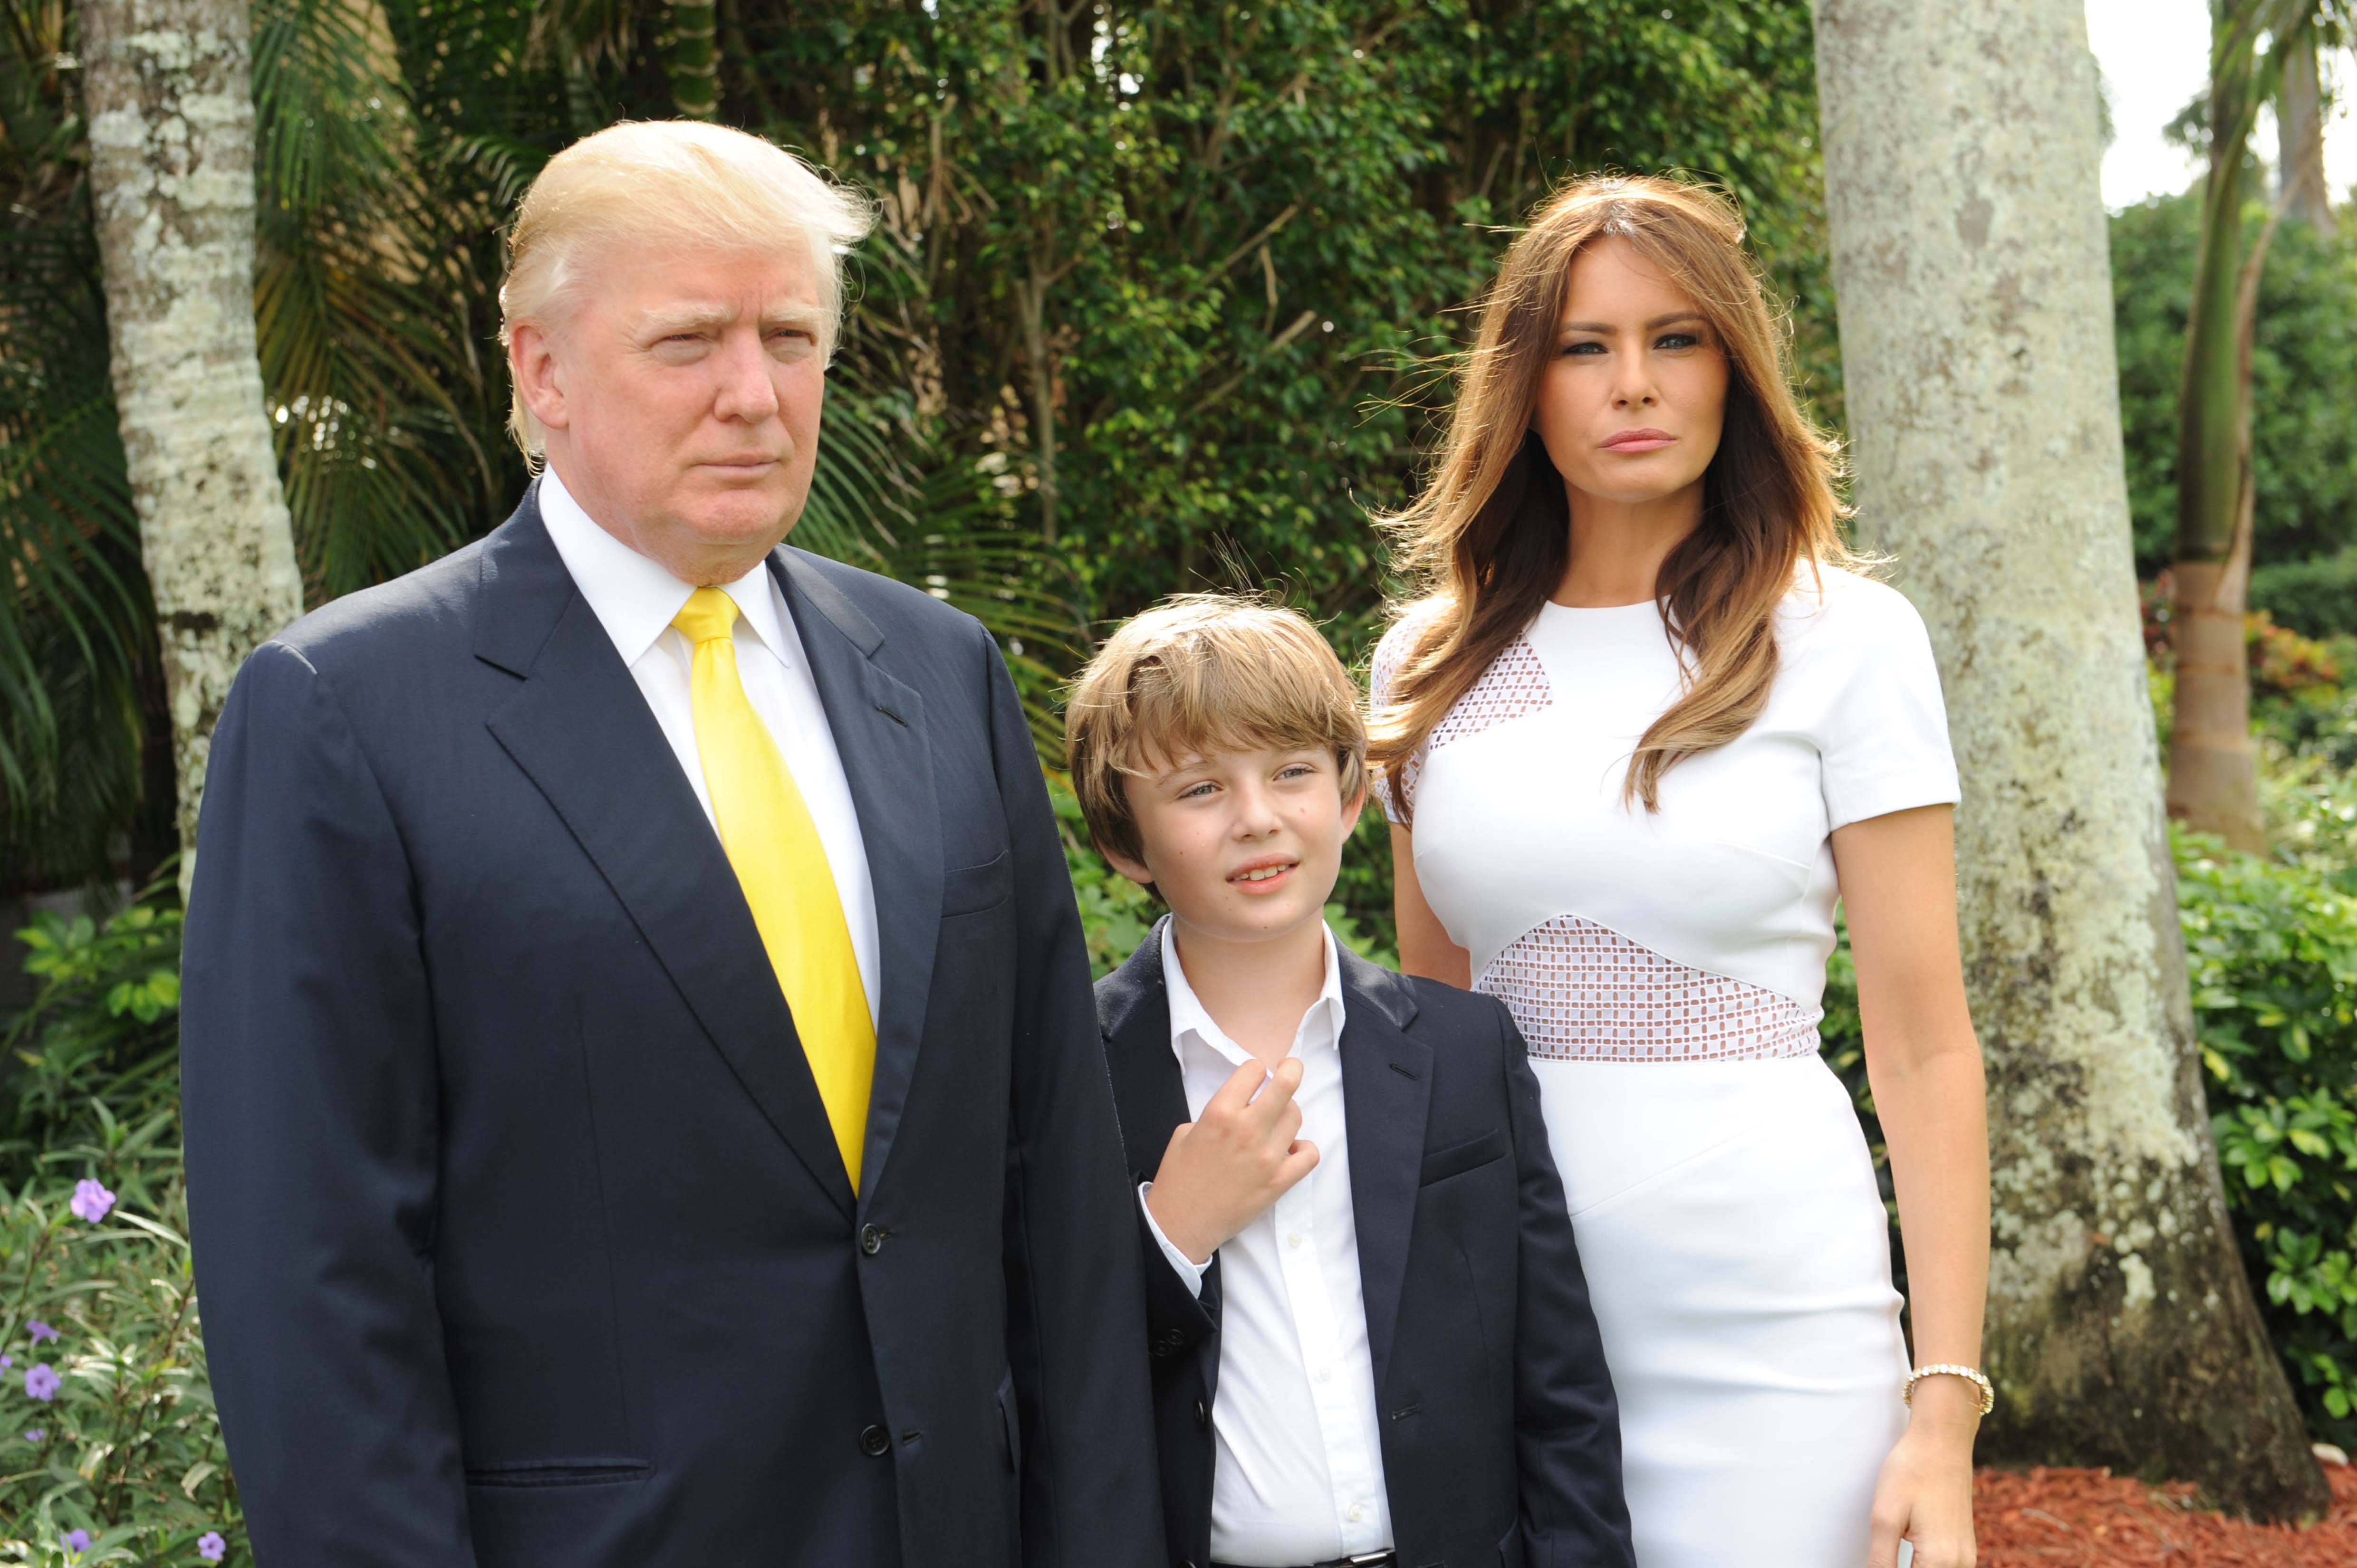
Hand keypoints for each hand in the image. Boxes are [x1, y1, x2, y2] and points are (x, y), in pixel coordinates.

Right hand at [1145, 1058, 1319, 1263]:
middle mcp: (1246, 1129)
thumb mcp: (1186, 1132)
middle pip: (1286, 1085)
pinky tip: (1291, 1150)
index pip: (1253, 1070)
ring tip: (1277, 1123)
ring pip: (1296, 1117)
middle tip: (1290, 1068)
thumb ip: (1215, 1114)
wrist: (1180, 1223)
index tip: (1255, 1077)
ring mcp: (1266, 1156)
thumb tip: (1240, 1107)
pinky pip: (1309, 1155)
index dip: (1254, 1071)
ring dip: (1288, 1114)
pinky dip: (1304, 1148)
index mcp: (1220, 1113)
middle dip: (1291, 1069)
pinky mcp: (1278, 1181)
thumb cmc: (1179, 1177)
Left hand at [1866, 1378, 1978, 1567]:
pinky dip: (1924, 1565)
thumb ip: (1881, 1560)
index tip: (1877, 1559)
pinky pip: (1944, 1567)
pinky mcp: (1963, 1546)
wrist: (1942, 1441)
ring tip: (1890, 1550)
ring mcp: (1965, 1555)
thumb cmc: (1912, 1471)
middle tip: (1883, 1551)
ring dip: (1913, 1567)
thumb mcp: (1885, 1517)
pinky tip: (1905, 1554)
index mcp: (1940, 1561)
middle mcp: (1961, 1564)